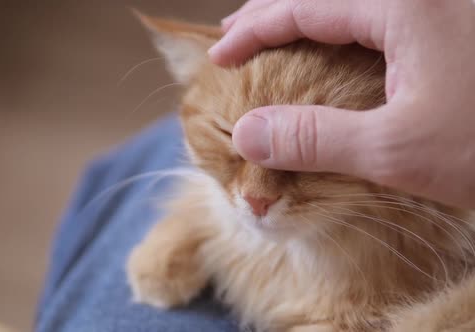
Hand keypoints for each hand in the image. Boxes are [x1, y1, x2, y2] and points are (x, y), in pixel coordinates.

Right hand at [208, 0, 474, 208]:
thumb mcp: (398, 150)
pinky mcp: (450, 26)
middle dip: (273, 10)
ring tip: (274, 35)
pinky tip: (334, 48)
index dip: (253, 29)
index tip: (219, 55)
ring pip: (353, 1)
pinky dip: (343, 28)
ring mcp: (437, 8)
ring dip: (307, 16)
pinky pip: (381, 15)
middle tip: (236, 35)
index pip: (302, 5)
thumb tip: (247, 134)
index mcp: (402, 4)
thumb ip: (315, 140)